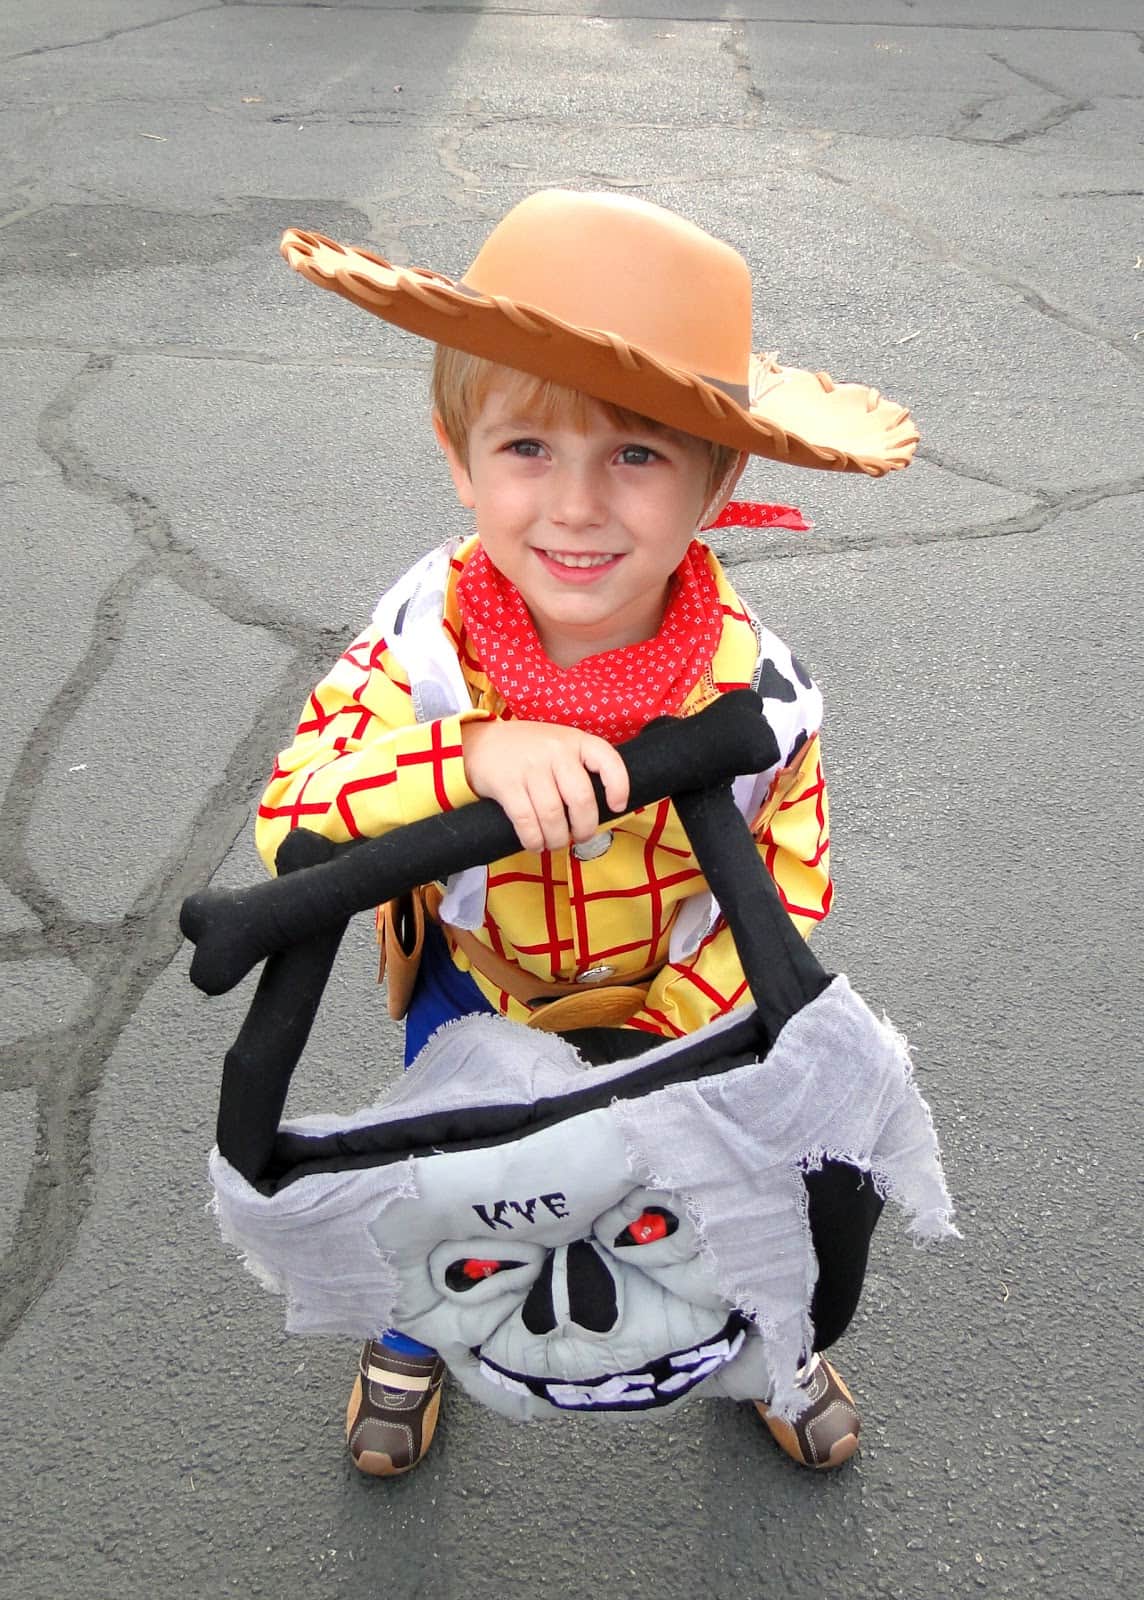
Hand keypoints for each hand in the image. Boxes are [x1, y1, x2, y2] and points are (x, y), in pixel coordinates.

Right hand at [462, 720, 629, 852]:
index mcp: (575, 741)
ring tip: (555, 843)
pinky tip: (535, 843)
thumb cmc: (528, 751)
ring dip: (557, 839)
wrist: (480, 743)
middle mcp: (555, 751)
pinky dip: (534, 840)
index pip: (608, 761)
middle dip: (584, 828)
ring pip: (553, 815)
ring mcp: (530, 766)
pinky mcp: (506, 783)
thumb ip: (580, 768)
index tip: (616, 807)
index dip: (618, 787)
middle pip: (581, 799)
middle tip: (581, 837)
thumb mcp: (559, 746)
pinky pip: (526, 821)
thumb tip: (602, 810)